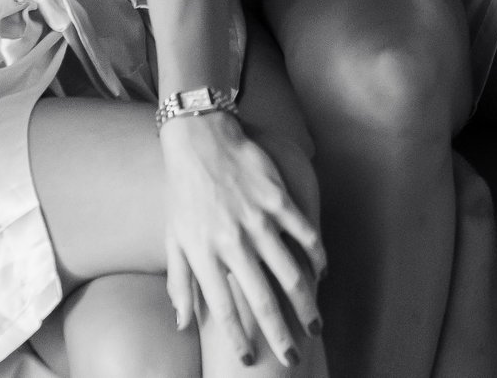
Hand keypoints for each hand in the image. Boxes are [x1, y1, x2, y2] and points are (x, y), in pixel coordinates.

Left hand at [160, 109, 323, 366]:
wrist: (201, 140)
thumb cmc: (183, 192)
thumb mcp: (173, 239)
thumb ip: (180, 283)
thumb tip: (183, 323)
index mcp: (204, 254)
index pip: (223, 309)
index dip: (238, 337)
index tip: (249, 359)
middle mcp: (233, 242)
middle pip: (261, 298)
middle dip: (279, 333)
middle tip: (292, 358)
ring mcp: (258, 220)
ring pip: (289, 271)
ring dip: (305, 303)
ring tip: (315, 325)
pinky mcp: (277, 199)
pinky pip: (303, 233)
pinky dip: (316, 255)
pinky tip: (322, 271)